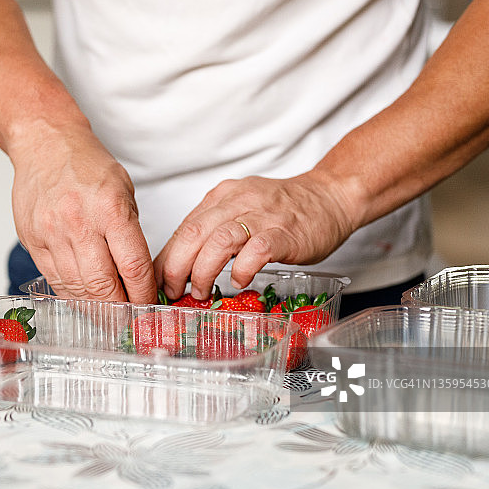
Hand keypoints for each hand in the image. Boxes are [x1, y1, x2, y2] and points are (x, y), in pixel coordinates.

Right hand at [9, 122, 156, 303]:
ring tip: (109, 316)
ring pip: (77, 289)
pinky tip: (84, 300)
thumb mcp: (124, 192)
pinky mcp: (32, 241)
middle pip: (103, 286)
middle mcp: (79, 223)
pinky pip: (55, 281)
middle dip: (120, 309)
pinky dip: (72, 295)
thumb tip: (138, 277)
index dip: (143, 294)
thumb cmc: (86, 165)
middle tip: (130, 319)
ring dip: (96, 308)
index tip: (149, 306)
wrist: (45, 145)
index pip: (133, 267)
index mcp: (110, 209)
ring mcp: (52, 234)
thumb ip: (131, 235)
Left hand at [153, 173, 354, 300]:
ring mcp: (263, 215)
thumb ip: (213, 231)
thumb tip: (181, 264)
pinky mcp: (286, 232)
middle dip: (176, 267)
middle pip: (194, 233)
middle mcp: (238, 201)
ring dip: (203, 271)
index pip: (183, 228)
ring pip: (219, 241)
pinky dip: (242, 269)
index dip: (167, 258)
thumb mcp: (239, 210)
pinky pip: (257, 250)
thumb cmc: (284, 210)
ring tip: (200, 291)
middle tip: (173, 290)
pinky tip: (238, 281)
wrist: (330, 197)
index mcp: (221, 197)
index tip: (158, 281)